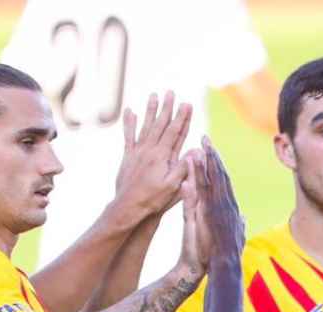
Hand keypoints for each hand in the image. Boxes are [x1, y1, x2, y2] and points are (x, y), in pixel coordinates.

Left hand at [113, 90, 193, 220]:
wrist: (129, 207)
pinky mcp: (128, 156)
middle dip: (167, 108)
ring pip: (145, 126)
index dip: (181, 117)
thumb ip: (183, 168)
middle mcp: (149, 150)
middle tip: (170, 92)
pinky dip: (129, 123)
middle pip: (160, 125)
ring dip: (150, 110)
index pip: (173, 132)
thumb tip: (194, 151)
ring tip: (154, 95)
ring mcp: (137, 152)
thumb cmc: (153, 200)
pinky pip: (128, 136)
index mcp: (161, 157)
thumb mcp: (173, 188)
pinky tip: (130, 111)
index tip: (187, 104)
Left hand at [181, 137, 245, 275]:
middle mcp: (224, 206)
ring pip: (210, 183)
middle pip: (218, 177)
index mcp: (228, 208)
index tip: (212, 149)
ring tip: (198, 147)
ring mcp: (216, 212)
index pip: (223, 181)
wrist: (221, 269)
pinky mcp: (207, 219)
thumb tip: (242, 216)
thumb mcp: (232, 236)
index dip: (218, 164)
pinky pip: (200, 199)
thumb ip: (237, 224)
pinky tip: (189, 172)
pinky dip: (195, 185)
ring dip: (204, 166)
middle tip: (205, 138)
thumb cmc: (223, 254)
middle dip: (212, 157)